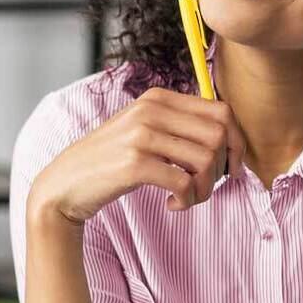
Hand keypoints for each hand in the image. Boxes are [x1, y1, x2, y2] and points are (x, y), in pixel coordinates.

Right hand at [28, 86, 247, 224]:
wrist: (66, 183)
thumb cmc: (113, 161)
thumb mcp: (146, 130)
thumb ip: (181, 126)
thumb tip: (231, 140)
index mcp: (159, 98)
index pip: (221, 111)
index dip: (236, 142)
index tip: (230, 168)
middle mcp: (151, 109)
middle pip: (219, 135)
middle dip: (223, 168)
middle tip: (205, 186)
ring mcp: (141, 135)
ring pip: (206, 160)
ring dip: (205, 188)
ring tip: (188, 198)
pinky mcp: (134, 164)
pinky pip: (185, 182)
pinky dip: (187, 199)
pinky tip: (172, 204)